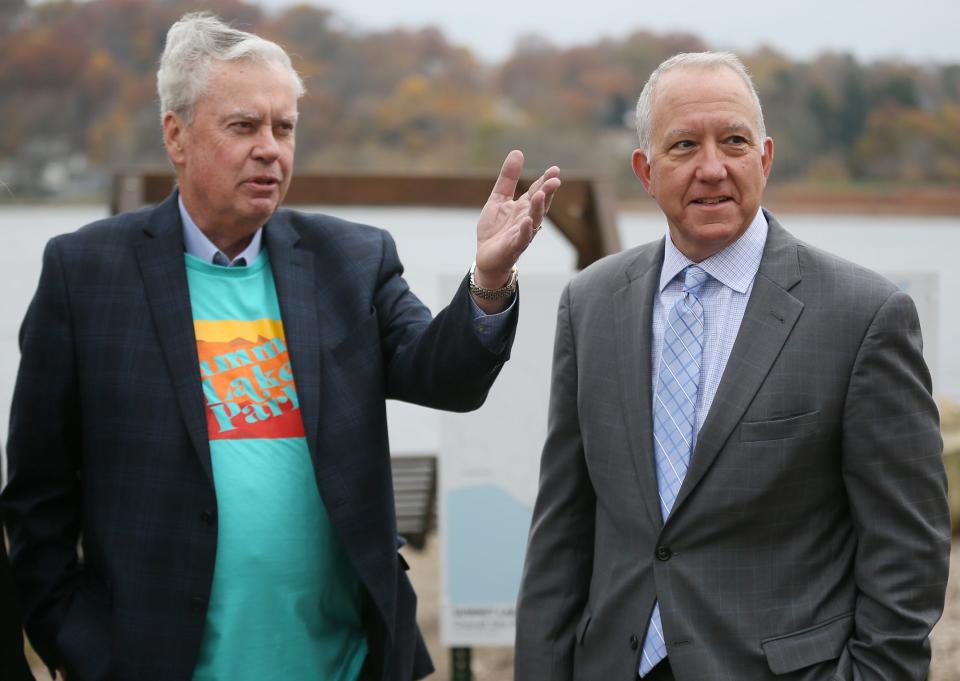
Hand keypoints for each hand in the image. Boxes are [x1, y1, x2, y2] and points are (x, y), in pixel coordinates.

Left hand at [474, 150, 560, 291]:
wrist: (486, 258)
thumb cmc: (495, 229)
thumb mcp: (498, 199)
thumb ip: (508, 178)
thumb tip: (518, 152)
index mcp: (524, 207)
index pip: (537, 191)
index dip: (545, 180)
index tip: (555, 169)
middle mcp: (526, 219)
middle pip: (540, 204)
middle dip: (547, 193)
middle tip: (555, 180)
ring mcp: (521, 234)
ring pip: (534, 220)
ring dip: (538, 208)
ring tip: (540, 194)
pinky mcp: (512, 247)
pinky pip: (521, 239)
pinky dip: (525, 230)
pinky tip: (527, 221)